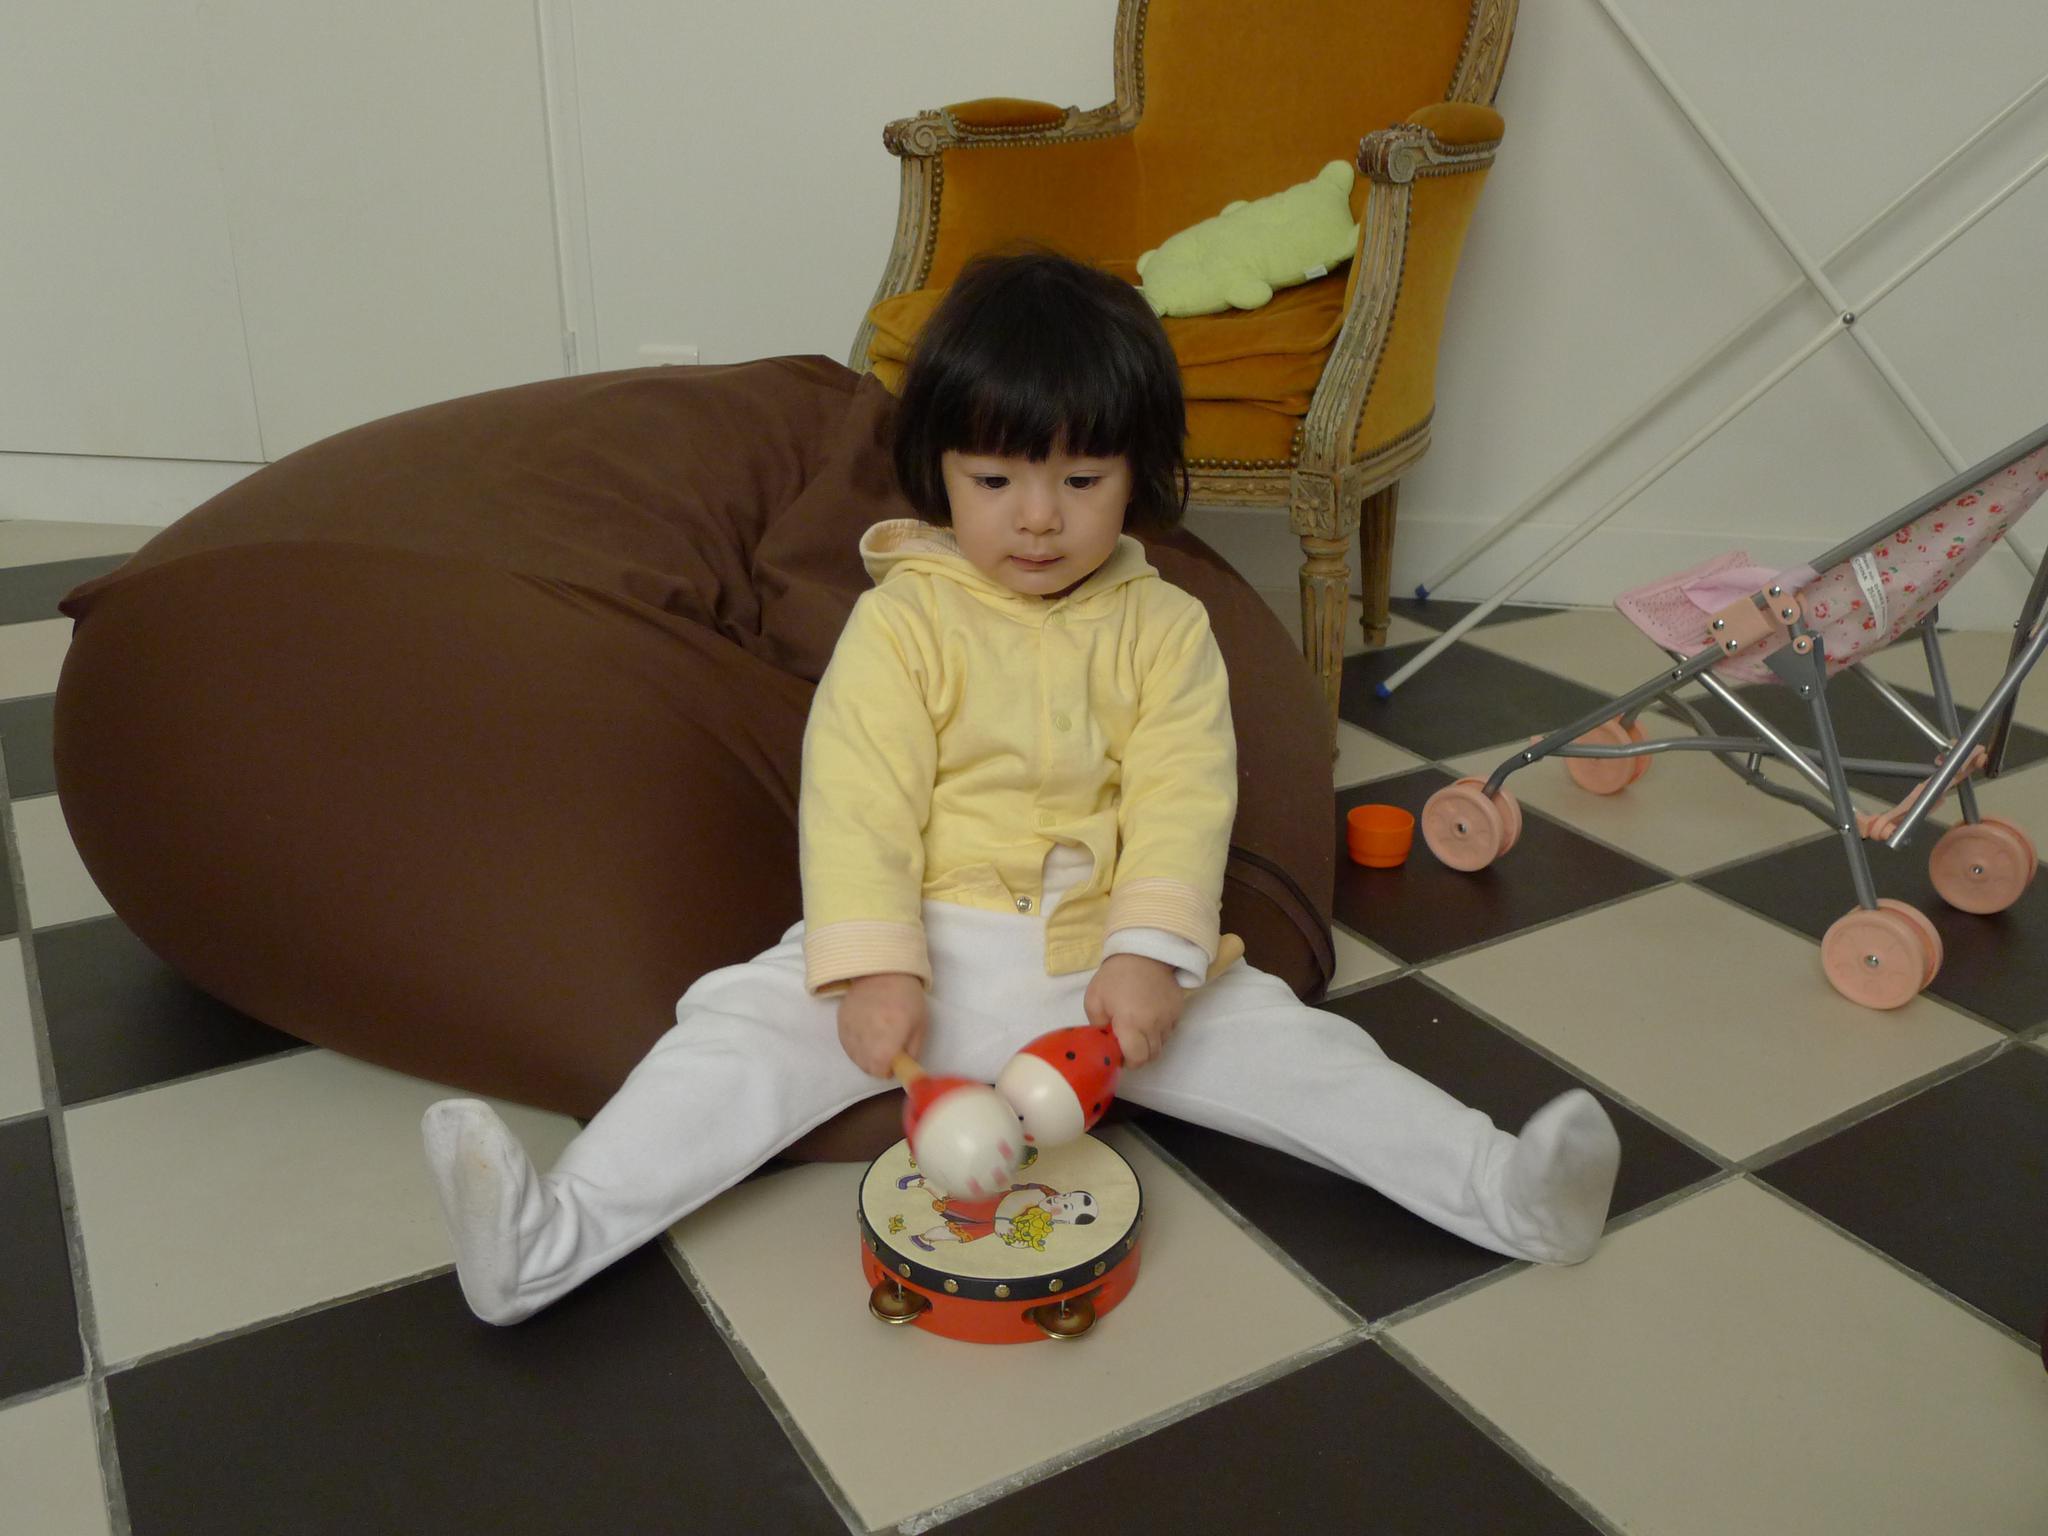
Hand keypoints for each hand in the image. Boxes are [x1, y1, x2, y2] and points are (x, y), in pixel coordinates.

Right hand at [837, 973, 927, 1076]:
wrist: (883, 971)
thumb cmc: (907, 999)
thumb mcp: (919, 1026)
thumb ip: (912, 1051)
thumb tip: (903, 1067)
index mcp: (888, 1037)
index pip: (880, 1069)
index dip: (889, 1070)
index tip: (895, 1061)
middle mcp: (866, 1036)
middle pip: (866, 1066)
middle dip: (877, 1065)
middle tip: (887, 1050)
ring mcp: (850, 1028)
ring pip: (855, 1057)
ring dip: (866, 1056)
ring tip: (876, 1039)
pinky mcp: (841, 1021)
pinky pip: (847, 1044)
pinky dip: (856, 1044)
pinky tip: (865, 1032)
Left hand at [1084, 953, 1183, 1067]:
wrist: (1143, 952)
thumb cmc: (1114, 976)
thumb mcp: (1093, 999)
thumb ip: (1097, 1026)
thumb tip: (1105, 1041)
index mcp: (1131, 1024)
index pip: (1137, 1059)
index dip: (1128, 1062)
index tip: (1120, 1054)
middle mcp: (1154, 1025)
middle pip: (1152, 1055)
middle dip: (1139, 1055)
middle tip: (1128, 1043)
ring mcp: (1169, 1018)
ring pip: (1162, 1044)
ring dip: (1150, 1042)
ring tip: (1139, 1026)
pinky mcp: (1178, 1010)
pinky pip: (1170, 1030)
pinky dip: (1160, 1030)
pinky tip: (1150, 1016)